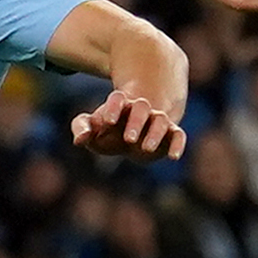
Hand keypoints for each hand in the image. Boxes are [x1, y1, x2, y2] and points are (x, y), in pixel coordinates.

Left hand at [69, 92, 185, 161]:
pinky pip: (178, 135)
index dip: (113, 108)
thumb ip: (81, 128)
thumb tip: (80, 139)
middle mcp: (141, 109)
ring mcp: (157, 120)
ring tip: (145, 149)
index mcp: (120, 104)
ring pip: (160, 120)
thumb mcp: (92, 128)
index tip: (107, 121)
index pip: (117, 99)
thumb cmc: (108, 131)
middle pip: (141, 108)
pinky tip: (173, 157)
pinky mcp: (171, 133)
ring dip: (154, 134)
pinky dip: (177, 144)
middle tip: (128, 139)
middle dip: (135, 122)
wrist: (132, 136)